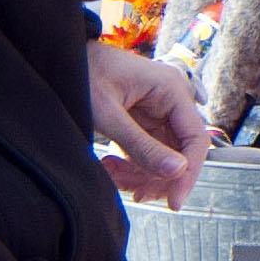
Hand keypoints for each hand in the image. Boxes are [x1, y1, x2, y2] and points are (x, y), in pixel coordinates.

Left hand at [88, 42, 210, 203]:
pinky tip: (110, 164)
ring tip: (111, 172)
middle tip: (134, 194)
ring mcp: (158, 110)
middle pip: (181, 152)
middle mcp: (171, 100)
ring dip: (141, 173)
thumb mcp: (108, 115)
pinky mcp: (144, 120)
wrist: (63, 58)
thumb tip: (177, 173)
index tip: (174, 202)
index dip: (189, 173)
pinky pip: (148, 151)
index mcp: (171, 91)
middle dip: (158, 176)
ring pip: (164, 156)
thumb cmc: (84, 75)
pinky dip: (132, 165)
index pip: (196, 139)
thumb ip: (142, 146)